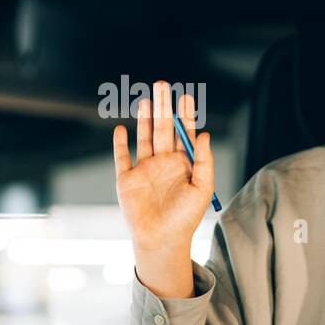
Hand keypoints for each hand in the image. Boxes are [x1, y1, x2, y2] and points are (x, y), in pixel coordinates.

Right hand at [112, 80, 213, 290]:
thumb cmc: (185, 218)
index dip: (184, 114)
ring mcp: (144, 169)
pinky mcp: (126, 179)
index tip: (185, 96)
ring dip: (144, 118)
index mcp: (182, 163)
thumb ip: (204, 161)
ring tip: (147, 98)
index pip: (184, 133)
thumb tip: (203, 134)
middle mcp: (163, 163)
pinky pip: (122, 157)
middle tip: (163, 85)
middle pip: (162, 128)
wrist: (162, 240)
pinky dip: (120, 143)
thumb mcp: (202, 188)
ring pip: (144, 137)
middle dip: (163, 107)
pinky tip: (122, 129)